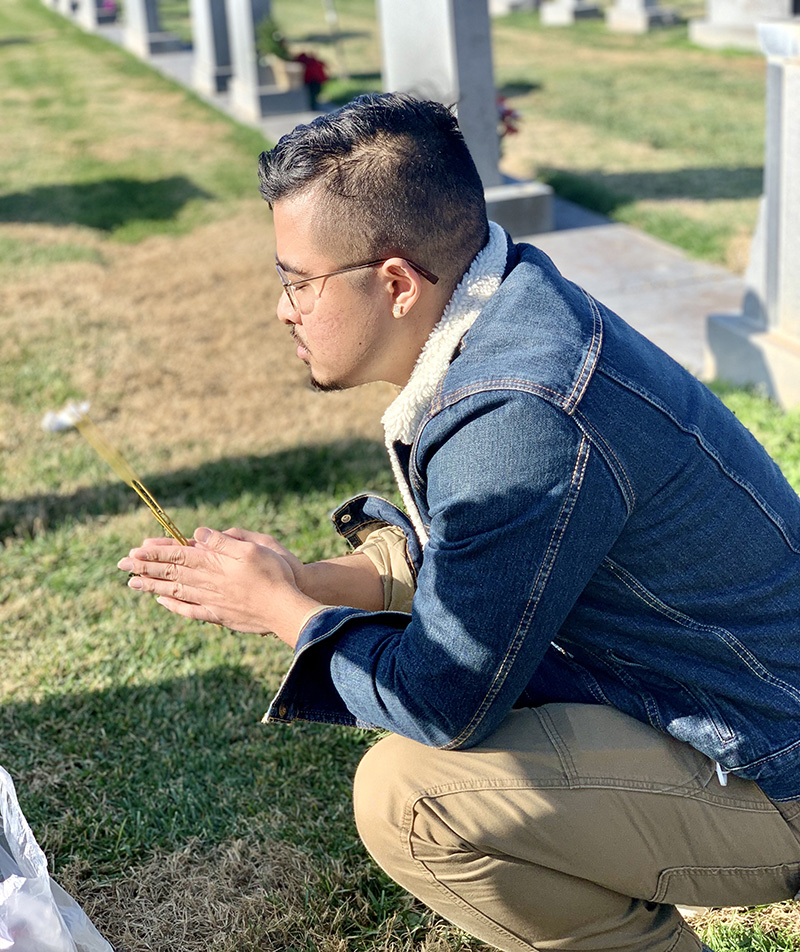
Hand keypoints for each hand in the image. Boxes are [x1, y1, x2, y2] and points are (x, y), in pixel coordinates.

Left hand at [117, 527, 319, 644]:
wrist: (286, 609)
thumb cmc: (275, 574)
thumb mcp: (252, 547)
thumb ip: (222, 541)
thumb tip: (196, 533)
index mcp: (214, 563)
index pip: (177, 554)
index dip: (155, 552)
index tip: (134, 550)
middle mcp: (207, 583)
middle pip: (171, 572)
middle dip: (145, 567)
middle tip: (122, 565)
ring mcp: (211, 601)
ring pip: (175, 591)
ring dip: (153, 585)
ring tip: (132, 583)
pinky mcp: (219, 616)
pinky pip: (189, 610)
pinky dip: (173, 605)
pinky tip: (162, 602)